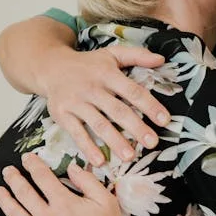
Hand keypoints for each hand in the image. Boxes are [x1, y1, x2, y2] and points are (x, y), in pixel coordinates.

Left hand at [0, 153, 134, 215]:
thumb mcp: (106, 201)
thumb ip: (88, 181)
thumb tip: (72, 167)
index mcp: (63, 203)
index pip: (42, 178)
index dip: (33, 165)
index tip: (26, 159)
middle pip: (24, 193)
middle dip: (14, 179)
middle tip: (7, 171)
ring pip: (15, 214)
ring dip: (4, 200)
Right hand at [41, 46, 170, 165]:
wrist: (50, 67)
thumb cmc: (87, 64)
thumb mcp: (111, 54)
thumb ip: (137, 55)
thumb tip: (161, 59)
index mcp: (108, 74)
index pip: (132, 91)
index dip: (149, 105)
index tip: (165, 120)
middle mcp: (92, 88)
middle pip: (117, 110)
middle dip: (136, 127)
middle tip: (152, 143)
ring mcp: (76, 102)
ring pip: (98, 124)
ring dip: (114, 141)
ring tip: (129, 156)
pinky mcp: (62, 114)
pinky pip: (76, 133)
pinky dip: (87, 147)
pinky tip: (99, 161)